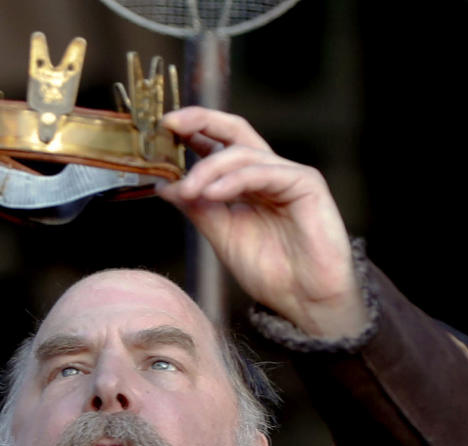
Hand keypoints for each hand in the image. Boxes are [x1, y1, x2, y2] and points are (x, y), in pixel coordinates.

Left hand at [158, 108, 366, 337]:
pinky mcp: (306, 183)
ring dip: (208, 169)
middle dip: (201, 122)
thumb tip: (165, 186)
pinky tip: (211, 193)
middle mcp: (269, 172)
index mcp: (249, 184)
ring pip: (242, 154)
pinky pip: (263, 172)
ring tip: (187, 191)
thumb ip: (198, 209)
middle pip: (234, 132)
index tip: (161, 131)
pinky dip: (234, 180)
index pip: (220, 145)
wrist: (306, 301)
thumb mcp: (223, 237)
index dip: (194, 133)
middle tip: (169, 125)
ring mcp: (288, 175)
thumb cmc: (272, 273)